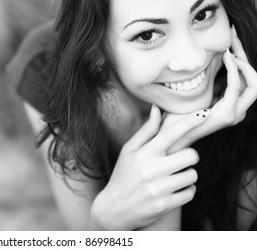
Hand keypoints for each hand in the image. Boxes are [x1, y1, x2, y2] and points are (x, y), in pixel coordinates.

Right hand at [91, 105, 208, 229]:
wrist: (113, 208)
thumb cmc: (123, 175)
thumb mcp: (129, 151)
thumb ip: (146, 131)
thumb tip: (157, 109)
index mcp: (143, 154)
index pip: (171, 133)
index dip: (190, 122)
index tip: (203, 113)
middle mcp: (151, 170)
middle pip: (191, 155)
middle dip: (189, 157)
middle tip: (178, 160)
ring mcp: (159, 189)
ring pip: (192, 175)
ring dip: (187, 175)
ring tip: (174, 177)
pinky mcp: (165, 205)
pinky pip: (190, 193)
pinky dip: (186, 191)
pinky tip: (174, 190)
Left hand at [164, 25, 256, 153]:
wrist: (170, 137)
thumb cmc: (179, 117)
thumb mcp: (197, 94)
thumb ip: (209, 81)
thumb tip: (212, 57)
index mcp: (233, 105)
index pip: (246, 78)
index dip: (241, 57)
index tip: (231, 37)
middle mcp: (238, 110)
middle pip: (254, 78)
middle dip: (245, 55)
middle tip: (232, 36)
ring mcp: (234, 114)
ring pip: (253, 82)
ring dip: (243, 62)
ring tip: (229, 49)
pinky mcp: (226, 115)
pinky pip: (235, 88)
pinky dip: (233, 71)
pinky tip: (226, 58)